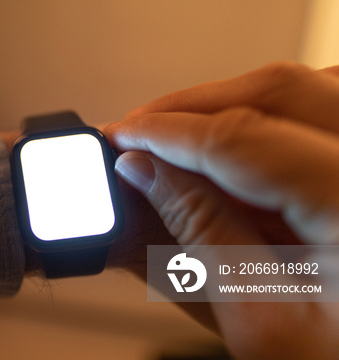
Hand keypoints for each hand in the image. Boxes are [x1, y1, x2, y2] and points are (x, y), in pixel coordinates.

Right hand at [105, 62, 338, 358]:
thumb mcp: (261, 318)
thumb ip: (198, 234)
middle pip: (282, 91)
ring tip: (183, 140)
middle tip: (141, 133)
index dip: (169, 133)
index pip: (245, 138)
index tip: (123, 139)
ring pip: (312, 87)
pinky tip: (241, 146)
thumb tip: (144, 173)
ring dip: (236, 105)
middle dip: (195, 106)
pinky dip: (278, 116)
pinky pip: (331, 108)